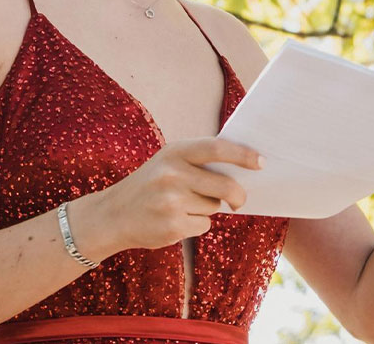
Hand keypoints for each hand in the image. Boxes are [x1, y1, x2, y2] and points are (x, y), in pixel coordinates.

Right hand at [78, 138, 262, 254]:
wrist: (112, 215)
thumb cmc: (149, 185)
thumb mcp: (168, 162)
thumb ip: (198, 162)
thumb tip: (242, 169)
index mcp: (174, 152)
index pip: (217, 148)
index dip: (242, 155)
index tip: (261, 162)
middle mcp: (172, 173)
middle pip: (224, 185)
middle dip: (238, 195)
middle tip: (239, 201)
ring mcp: (171, 200)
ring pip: (213, 207)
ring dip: (207, 209)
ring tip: (181, 206)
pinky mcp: (172, 225)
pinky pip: (203, 225)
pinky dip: (196, 224)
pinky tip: (175, 220)